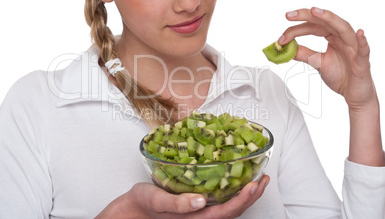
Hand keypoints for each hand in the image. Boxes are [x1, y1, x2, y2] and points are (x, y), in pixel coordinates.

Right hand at [96, 175, 269, 218]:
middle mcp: (200, 217)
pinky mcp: (195, 206)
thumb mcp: (155, 201)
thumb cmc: (141, 206)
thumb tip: (200, 201)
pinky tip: (233, 180)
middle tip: (263, 178)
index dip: (242, 200)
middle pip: (232, 211)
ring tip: (256, 179)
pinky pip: (218, 201)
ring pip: (228, 207)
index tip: (254, 185)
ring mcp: (198, 213)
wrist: (130, 211)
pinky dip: (231, 191)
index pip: (225, 213)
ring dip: (244, 194)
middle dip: (251, 196)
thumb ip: (177, 204)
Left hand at [279, 7, 376, 109]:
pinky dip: (362, 41)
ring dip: (329, 19)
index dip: (296, 29)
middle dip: (307, 16)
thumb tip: (286, 47)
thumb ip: (303, 53)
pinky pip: (364, 50)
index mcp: (333, 37)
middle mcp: (343, 38)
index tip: (282, 36)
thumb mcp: (317, 62)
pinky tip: (359, 33)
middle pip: (326, 22)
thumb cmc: (340, 75)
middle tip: (289, 15)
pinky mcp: (362, 62)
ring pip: (344, 29)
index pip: (313, 27)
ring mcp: (354, 48)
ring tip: (315, 11)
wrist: (353, 92)